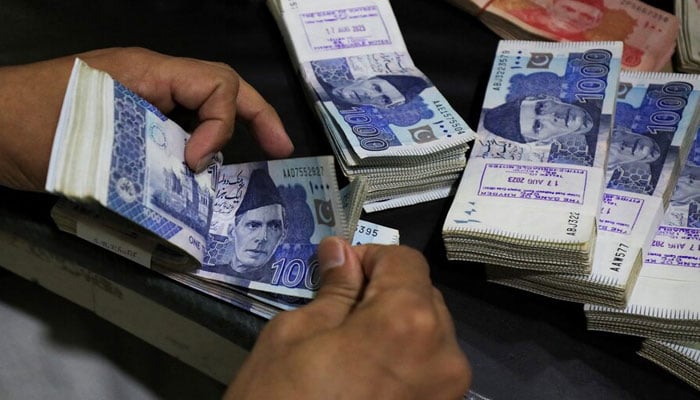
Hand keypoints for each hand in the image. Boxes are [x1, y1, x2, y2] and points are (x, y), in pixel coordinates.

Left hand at [0, 47, 292, 190]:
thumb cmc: (26, 127)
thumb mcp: (95, 137)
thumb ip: (153, 153)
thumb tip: (196, 178)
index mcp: (147, 72)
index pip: (216, 84)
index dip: (223, 124)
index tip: (200, 163)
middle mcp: (150, 83)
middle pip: (220, 89)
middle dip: (257, 116)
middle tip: (280, 149)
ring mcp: (138, 102)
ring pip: (199, 111)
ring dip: (223, 139)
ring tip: (236, 178)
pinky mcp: (127, 125)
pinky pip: (174, 132)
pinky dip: (191, 154)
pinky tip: (194, 183)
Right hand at [224, 237, 470, 398]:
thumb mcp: (293, 337)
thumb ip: (333, 290)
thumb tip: (341, 251)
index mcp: (409, 322)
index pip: (405, 261)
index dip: (369, 258)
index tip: (338, 273)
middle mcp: (446, 355)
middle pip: (423, 297)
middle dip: (385, 294)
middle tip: (338, 314)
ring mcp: (450, 395)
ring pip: (430, 336)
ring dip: (396, 329)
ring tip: (351, 353)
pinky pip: (429, 372)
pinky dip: (404, 363)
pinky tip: (367, 381)